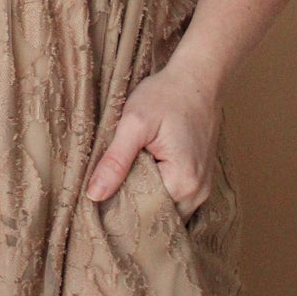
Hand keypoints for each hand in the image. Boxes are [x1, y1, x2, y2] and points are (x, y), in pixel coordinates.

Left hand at [84, 57, 220, 217]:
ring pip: (167, 210)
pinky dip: (157, 192)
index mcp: (183, 183)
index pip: (144, 214)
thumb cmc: (167, 95)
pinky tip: (140, 178)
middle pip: (158, 217)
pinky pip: (175, 199)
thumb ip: (115, 161)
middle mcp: (198, 193)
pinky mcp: (199, 179)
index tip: (97, 202)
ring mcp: (202, 188)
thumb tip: (94, 195)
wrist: (198, 77)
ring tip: (121, 185)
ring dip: (145, 201)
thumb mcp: (134, 122)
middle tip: (104, 195)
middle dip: (132, 209)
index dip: (119, 210)